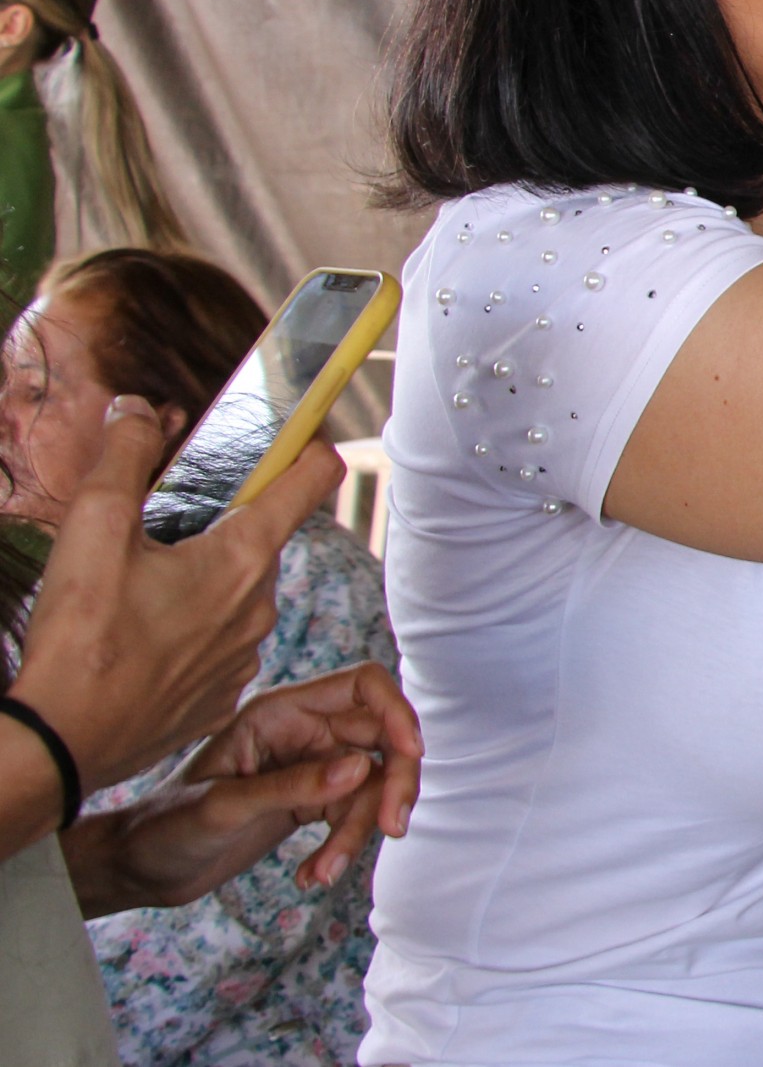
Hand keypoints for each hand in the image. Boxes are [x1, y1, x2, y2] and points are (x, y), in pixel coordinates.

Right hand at [9, 396, 345, 793]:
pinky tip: (145, 639)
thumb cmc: (81, 637)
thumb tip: (137, 408)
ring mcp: (244, 656)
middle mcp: (257, 607)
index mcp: (240, 558)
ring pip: (239, 595)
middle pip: (262, 541)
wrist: (62, 743)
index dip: (308, 447)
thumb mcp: (93, 525)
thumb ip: (123, 455)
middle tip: (168, 527)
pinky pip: (221, 646)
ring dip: (205, 582)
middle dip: (226, 524)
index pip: (308, 481)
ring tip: (141, 592)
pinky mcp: (221, 696)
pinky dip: (193, 632)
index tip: (302, 432)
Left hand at [63, 662, 421, 915]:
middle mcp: (304, 733)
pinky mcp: (313, 803)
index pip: (363, 688)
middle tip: (390, 828)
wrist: (139, 869)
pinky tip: (312, 874)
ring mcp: (312, 768)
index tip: (410, 754)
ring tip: (325, 871)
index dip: (396, 713)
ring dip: (360, 830)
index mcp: (281, 713)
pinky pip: (352, 816)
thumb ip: (293, 787)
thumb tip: (363, 768)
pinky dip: (343, 847)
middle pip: (381, 741)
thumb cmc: (165, 828)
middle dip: (391, 785)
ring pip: (372, 786)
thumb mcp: (225, 808)